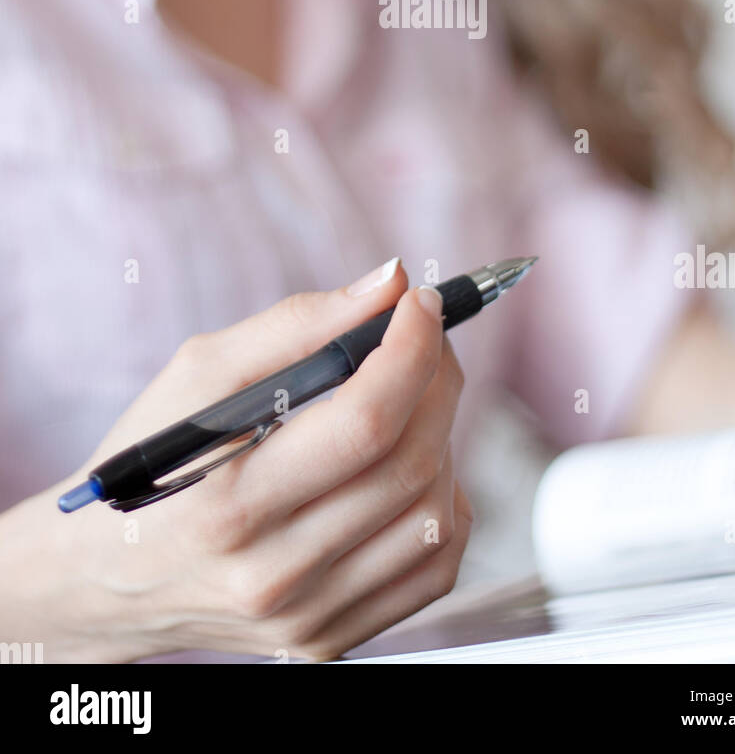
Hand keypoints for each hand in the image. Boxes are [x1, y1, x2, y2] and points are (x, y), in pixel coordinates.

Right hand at [0, 260, 470, 661]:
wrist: (102, 578)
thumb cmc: (151, 459)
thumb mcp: (195, 376)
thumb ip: (295, 325)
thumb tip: (390, 282)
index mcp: (229, 502)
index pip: (365, 422)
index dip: (411, 349)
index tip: (422, 302)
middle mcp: (272, 573)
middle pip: (410, 464)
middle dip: (437, 379)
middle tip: (425, 338)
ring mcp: (307, 616)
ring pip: (435, 517)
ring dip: (444, 439)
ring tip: (410, 403)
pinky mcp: (329, 640)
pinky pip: (433, 569)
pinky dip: (445, 506)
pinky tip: (408, 470)